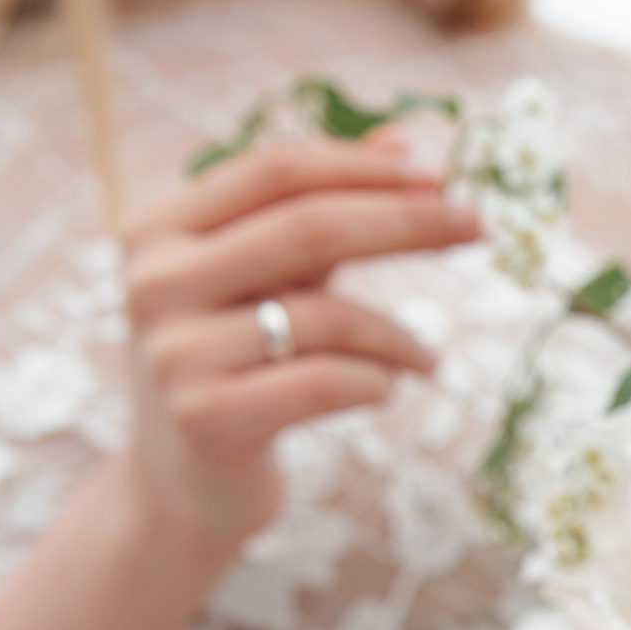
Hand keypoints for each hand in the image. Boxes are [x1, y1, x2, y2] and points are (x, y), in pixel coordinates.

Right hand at [116, 133, 473, 554]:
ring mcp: (173, 354)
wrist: (179, 488)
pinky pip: (325, 382)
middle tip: (476, 226)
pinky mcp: (205, 419)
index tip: (439, 175)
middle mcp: (154, 283)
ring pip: (325, 316)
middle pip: (307, 229)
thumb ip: (321, 210)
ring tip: (428, 358)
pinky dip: (375, 381)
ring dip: (398, 336)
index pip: (275, 172)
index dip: (363, 167)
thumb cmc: (234, 365)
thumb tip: (405, 142)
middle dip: (405, 223)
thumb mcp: (265, 280)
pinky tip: (387, 389)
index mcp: (159, 228)